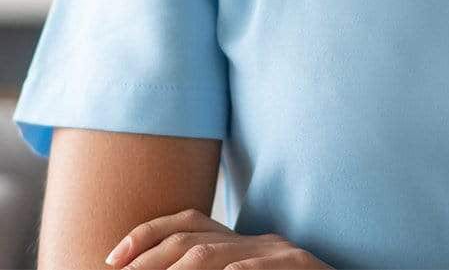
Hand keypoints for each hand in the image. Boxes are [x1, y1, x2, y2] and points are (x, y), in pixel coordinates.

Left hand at [104, 208, 333, 268]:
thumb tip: (166, 269)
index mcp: (243, 244)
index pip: (188, 222)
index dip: (146, 235)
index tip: (111, 260)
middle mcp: (259, 241)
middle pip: (191, 236)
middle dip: (147, 260)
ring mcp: (280, 254)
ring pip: (214, 255)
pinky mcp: (298, 267)